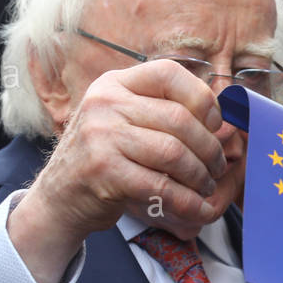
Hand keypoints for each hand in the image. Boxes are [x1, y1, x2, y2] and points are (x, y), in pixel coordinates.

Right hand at [9, 60, 231, 282]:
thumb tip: (222, 119)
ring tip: (206, 187)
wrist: (60, 196)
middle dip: (209, 148)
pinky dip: (188, 201)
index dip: (202, 98)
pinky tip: (199, 209)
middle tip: (218, 167)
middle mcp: (105, 103)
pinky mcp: (104, 172)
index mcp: (115, 83)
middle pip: (179, 119)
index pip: (170, 74)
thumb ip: (160, 111)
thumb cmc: (105, 158)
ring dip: (200, 175)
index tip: (215, 125)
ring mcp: (101, 136)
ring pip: (174, 153)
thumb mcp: (123, 120)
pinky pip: (161, 186)